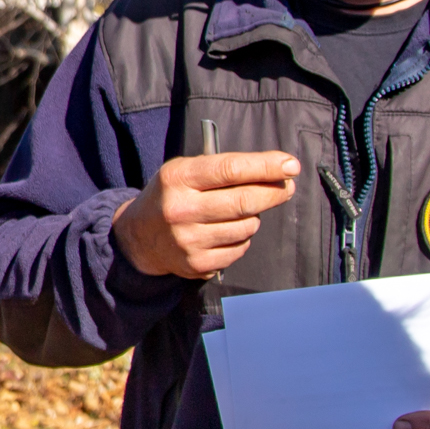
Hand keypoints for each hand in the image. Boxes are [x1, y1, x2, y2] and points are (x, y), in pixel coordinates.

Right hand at [110, 150, 300, 280]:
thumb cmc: (172, 195)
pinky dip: (242, 238)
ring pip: (247, 227)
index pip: (230, 169)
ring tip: (241, 211)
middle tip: (287, 186)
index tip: (291, 164)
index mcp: (179, 178)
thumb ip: (223, 168)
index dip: (266, 166)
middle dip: (274, 192)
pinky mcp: (197, 264)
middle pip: (244, 201)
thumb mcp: (185, 170)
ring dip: (254, 217)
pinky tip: (228, 231)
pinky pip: (240, 249)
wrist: (138, 237)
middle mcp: (181, 210)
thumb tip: (276, 171)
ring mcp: (189, 240)